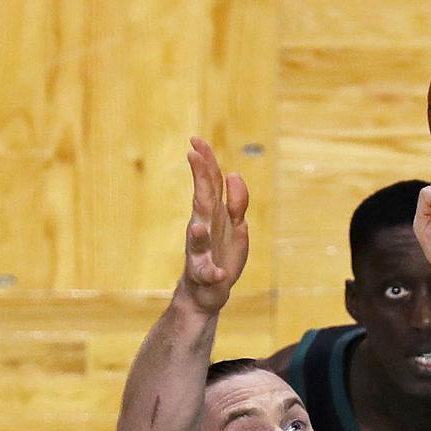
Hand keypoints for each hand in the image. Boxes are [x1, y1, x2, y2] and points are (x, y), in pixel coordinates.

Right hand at [179, 137, 248, 313]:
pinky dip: (212, 272)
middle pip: (203, 201)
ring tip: (197, 225)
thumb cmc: (221, 254)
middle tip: (193, 155)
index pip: (209, 184)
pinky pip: (208, 273)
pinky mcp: (205, 275)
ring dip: (198, 233)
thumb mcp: (236, 224)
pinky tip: (218, 273)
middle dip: (200, 180)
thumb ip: (237, 200)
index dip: (205, 162)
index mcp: (212, 215)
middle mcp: (203, 229)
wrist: (207, 291)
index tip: (195, 140)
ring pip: (199, 240)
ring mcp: (201, 252)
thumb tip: (235, 174)